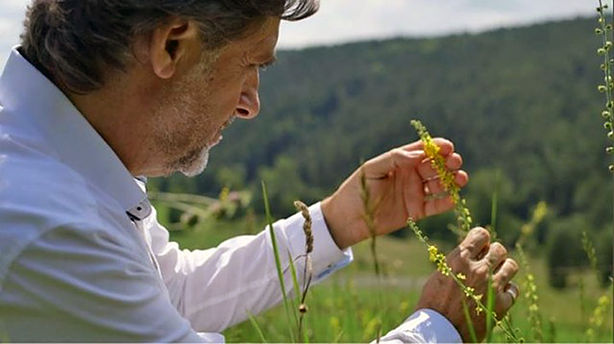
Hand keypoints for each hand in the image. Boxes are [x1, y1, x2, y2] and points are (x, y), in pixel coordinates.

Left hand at [321, 138, 466, 248]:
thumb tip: (417, 154)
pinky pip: (435, 206)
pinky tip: (453, 199)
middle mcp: (411, 175)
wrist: (349, 218)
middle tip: (455, 163)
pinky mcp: (416, 211)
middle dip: (449, 163)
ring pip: (439, 185)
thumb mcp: (372, 170)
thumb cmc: (357, 189)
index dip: (438, 147)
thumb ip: (394, 159)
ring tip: (460, 179)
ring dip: (452, 181)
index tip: (448, 147)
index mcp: (401, 162)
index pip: (424, 150)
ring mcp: (415, 193)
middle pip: (436, 166)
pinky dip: (446, 202)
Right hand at [416, 227, 519, 341]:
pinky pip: (514, 290)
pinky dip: (507, 291)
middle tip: (487, 264)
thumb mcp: (441, 274)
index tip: (479, 247)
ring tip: (496, 277)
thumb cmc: (434, 302)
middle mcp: (478, 269)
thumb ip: (458, 261)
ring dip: (504, 269)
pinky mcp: (502, 304)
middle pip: (499, 249)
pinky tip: (498, 296)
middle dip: (494, 255)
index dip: (481, 240)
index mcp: (460, 259)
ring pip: (511, 266)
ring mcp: (492, 286)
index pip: (481, 235)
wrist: (440, 330)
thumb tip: (472, 253)